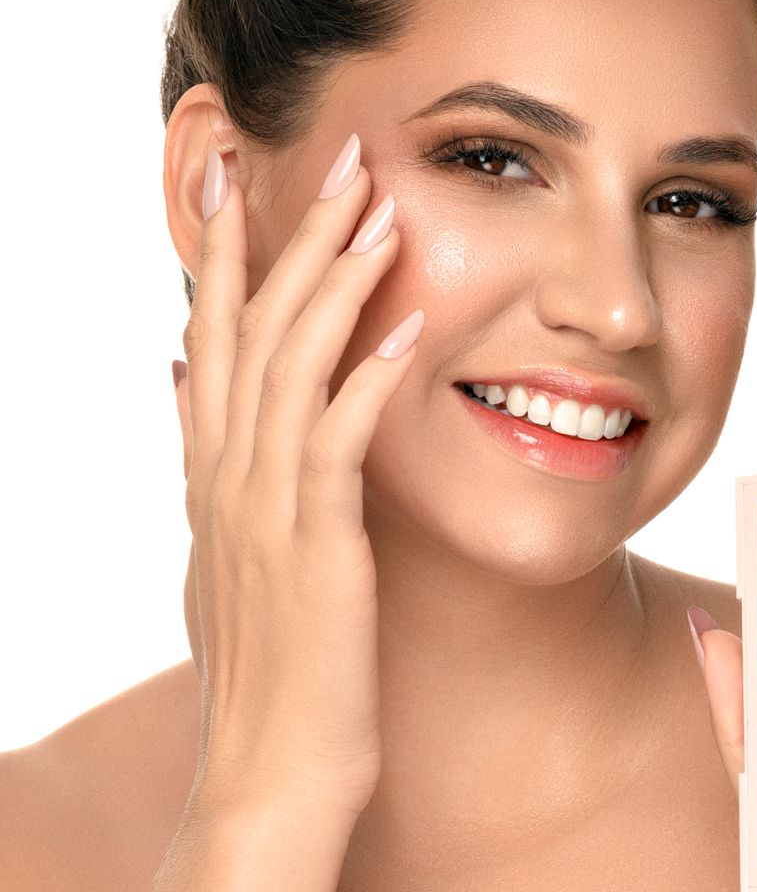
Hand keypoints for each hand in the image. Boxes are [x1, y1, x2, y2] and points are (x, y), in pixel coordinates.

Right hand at [172, 134, 421, 820]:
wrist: (267, 765)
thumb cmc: (265, 657)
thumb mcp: (221, 546)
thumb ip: (204, 459)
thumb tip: (183, 382)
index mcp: (211, 468)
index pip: (211, 334)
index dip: (223, 253)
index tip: (240, 179)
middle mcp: (227, 473)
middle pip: (251, 328)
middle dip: (290, 235)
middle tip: (336, 156)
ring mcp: (265, 507)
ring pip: (291, 367)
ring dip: (334, 282)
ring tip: (377, 208)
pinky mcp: (314, 546)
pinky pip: (339, 444)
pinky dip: (368, 381)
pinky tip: (407, 329)